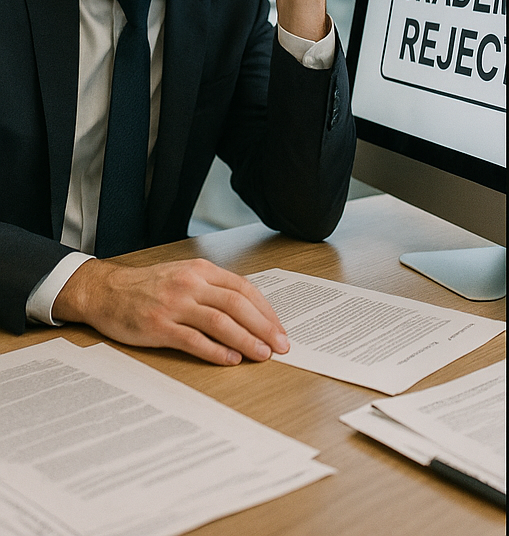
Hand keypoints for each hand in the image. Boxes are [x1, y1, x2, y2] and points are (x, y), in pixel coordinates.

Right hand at [53, 258, 290, 365]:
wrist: (105, 291)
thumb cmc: (150, 285)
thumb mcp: (186, 275)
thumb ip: (214, 288)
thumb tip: (250, 310)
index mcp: (202, 270)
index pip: (244, 289)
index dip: (266, 310)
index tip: (280, 328)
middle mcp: (191, 284)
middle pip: (237, 305)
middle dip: (264, 327)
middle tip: (281, 345)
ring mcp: (174, 305)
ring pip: (220, 322)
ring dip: (246, 340)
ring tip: (263, 354)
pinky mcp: (158, 327)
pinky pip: (193, 340)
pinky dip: (216, 351)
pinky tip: (231, 360)